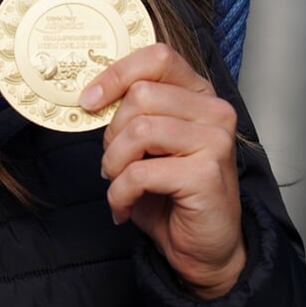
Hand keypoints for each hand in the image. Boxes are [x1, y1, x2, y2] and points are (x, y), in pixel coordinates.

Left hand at [79, 44, 245, 298]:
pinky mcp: (207, 174)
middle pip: (141, 96)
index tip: (89, 101)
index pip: (157, 58)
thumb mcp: (148, 145)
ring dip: (114, 163)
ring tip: (118, 183)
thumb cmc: (171, 194)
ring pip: (139, 130)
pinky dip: (120, 193)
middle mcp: (214, 112)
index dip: (116, 75)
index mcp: (199, 95)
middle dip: (112, 133)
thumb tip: (91, 96)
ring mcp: (216, 141)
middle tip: (114, 163)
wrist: (205, 248)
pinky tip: (124, 207)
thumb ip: (132, 113)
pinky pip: (141, 172)